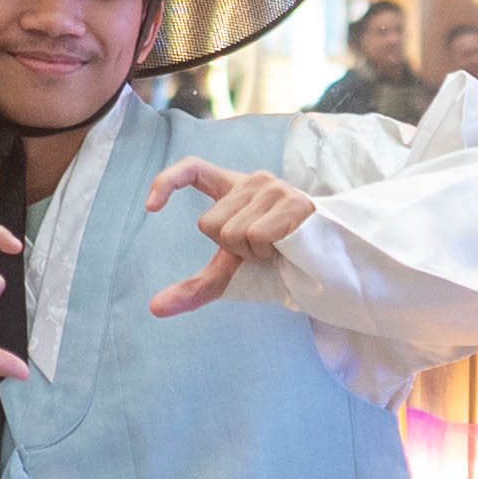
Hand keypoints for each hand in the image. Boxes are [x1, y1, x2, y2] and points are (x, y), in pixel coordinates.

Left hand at [140, 159, 319, 316]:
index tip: (150, 208)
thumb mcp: (231, 269)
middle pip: (210, 224)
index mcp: (234, 188)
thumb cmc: (277, 258)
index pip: (192, 169)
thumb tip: (154, 309)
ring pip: (232, 233)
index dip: (168, 182)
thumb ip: (194, 287)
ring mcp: (275, 189)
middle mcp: (254, 180)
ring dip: (253, 252)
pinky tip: (287, 247)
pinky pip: (257, 235)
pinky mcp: (294, 203)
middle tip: (261, 250)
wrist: (327, 261)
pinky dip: (268, 251)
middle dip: (231, 248)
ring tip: (277, 248)